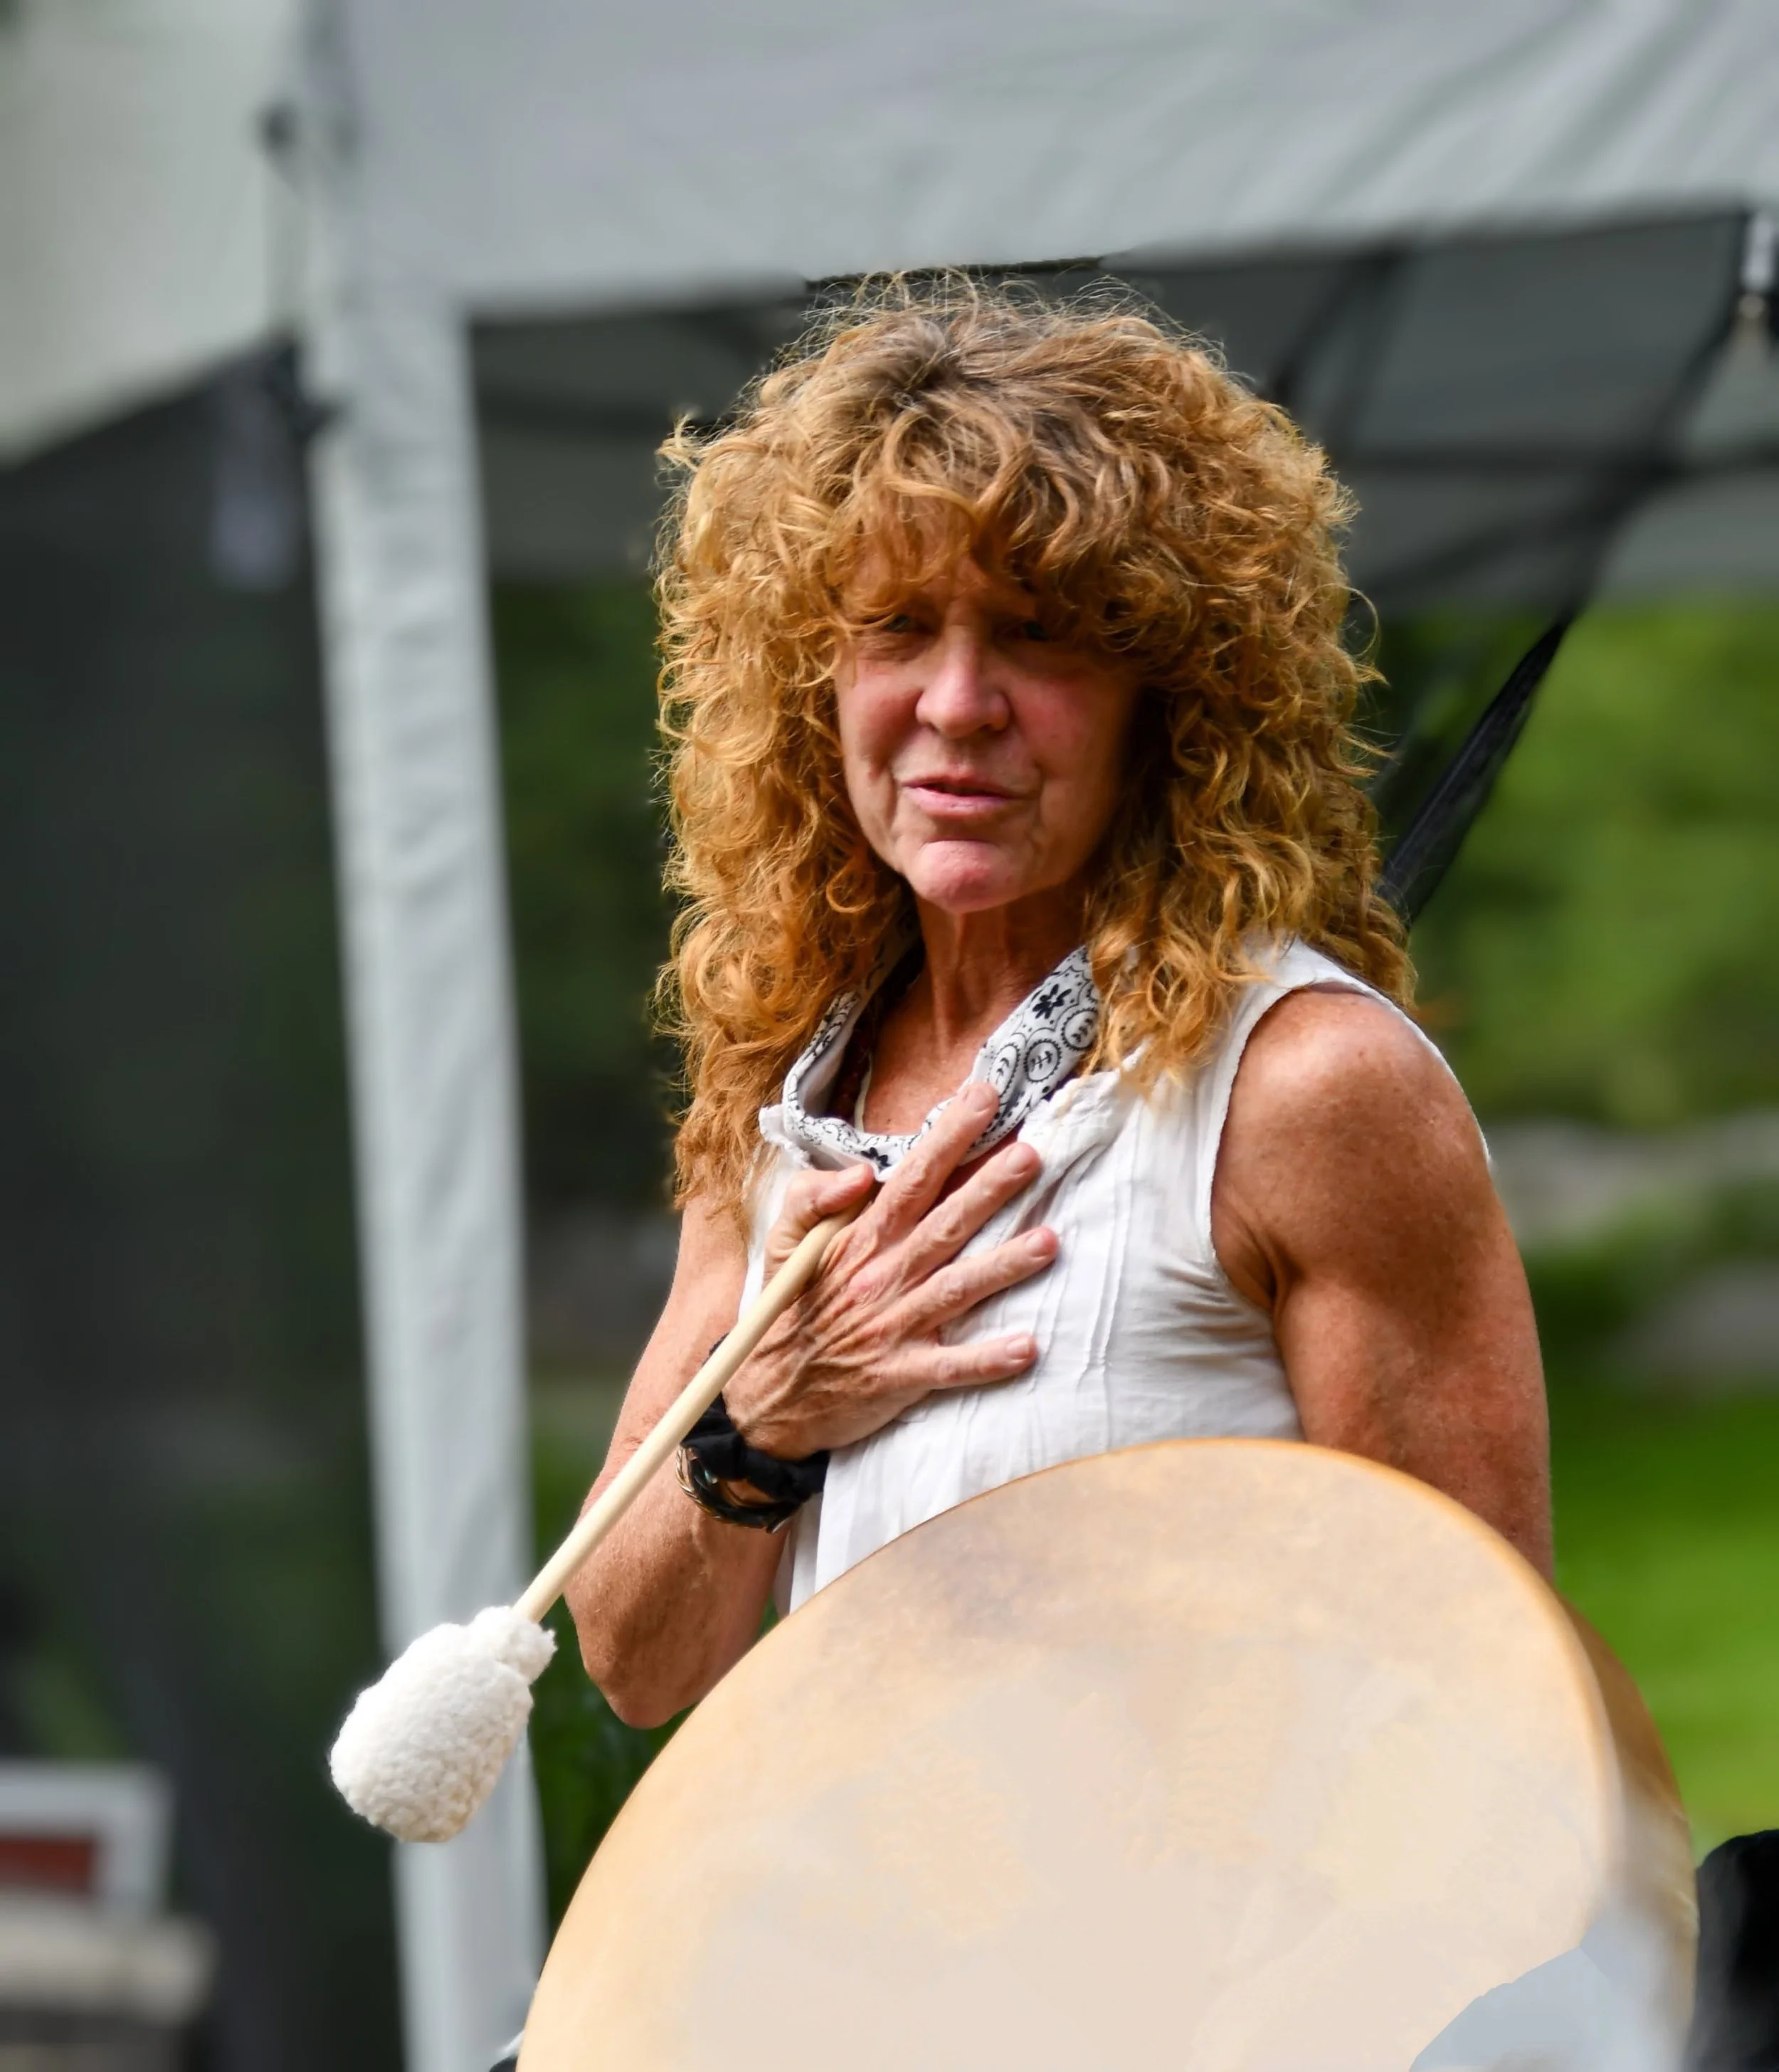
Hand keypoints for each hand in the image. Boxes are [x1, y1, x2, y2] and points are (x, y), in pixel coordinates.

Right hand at [723, 1081, 1056, 1458]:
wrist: (768, 1396)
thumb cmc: (789, 1310)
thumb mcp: (784, 1243)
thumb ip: (812, 1197)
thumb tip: (861, 1173)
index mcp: (859, 1240)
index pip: (912, 1179)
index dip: (949, 1137)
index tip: (985, 1099)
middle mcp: (882, 1277)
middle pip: (944, 1225)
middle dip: (988, 1188)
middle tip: (1032, 1156)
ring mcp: (893, 1327)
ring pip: (956, 1289)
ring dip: (1003, 1266)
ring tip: (1049, 1242)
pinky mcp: (900, 1375)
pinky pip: (949, 1367)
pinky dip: (986, 1360)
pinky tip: (1027, 1348)